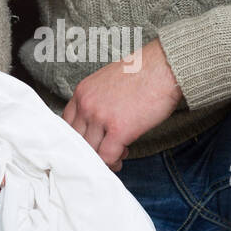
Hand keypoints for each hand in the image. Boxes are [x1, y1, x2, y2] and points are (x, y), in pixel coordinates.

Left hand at [62, 38, 181, 170]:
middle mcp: (87, 105)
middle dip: (90, 150)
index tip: (91, 142)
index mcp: (82, 92)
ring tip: (117, 155)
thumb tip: (98, 123)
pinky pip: (107, 156)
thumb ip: (97, 100)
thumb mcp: (108, 81)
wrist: (164, 67)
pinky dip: (113, 163)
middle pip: (76, 140)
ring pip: (91, 151)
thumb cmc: (143, 72)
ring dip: (103, 158)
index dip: (79, 137)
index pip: (67, 124)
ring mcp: (101, 117)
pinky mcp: (119, 129)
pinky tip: (121, 158)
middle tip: (104, 151)